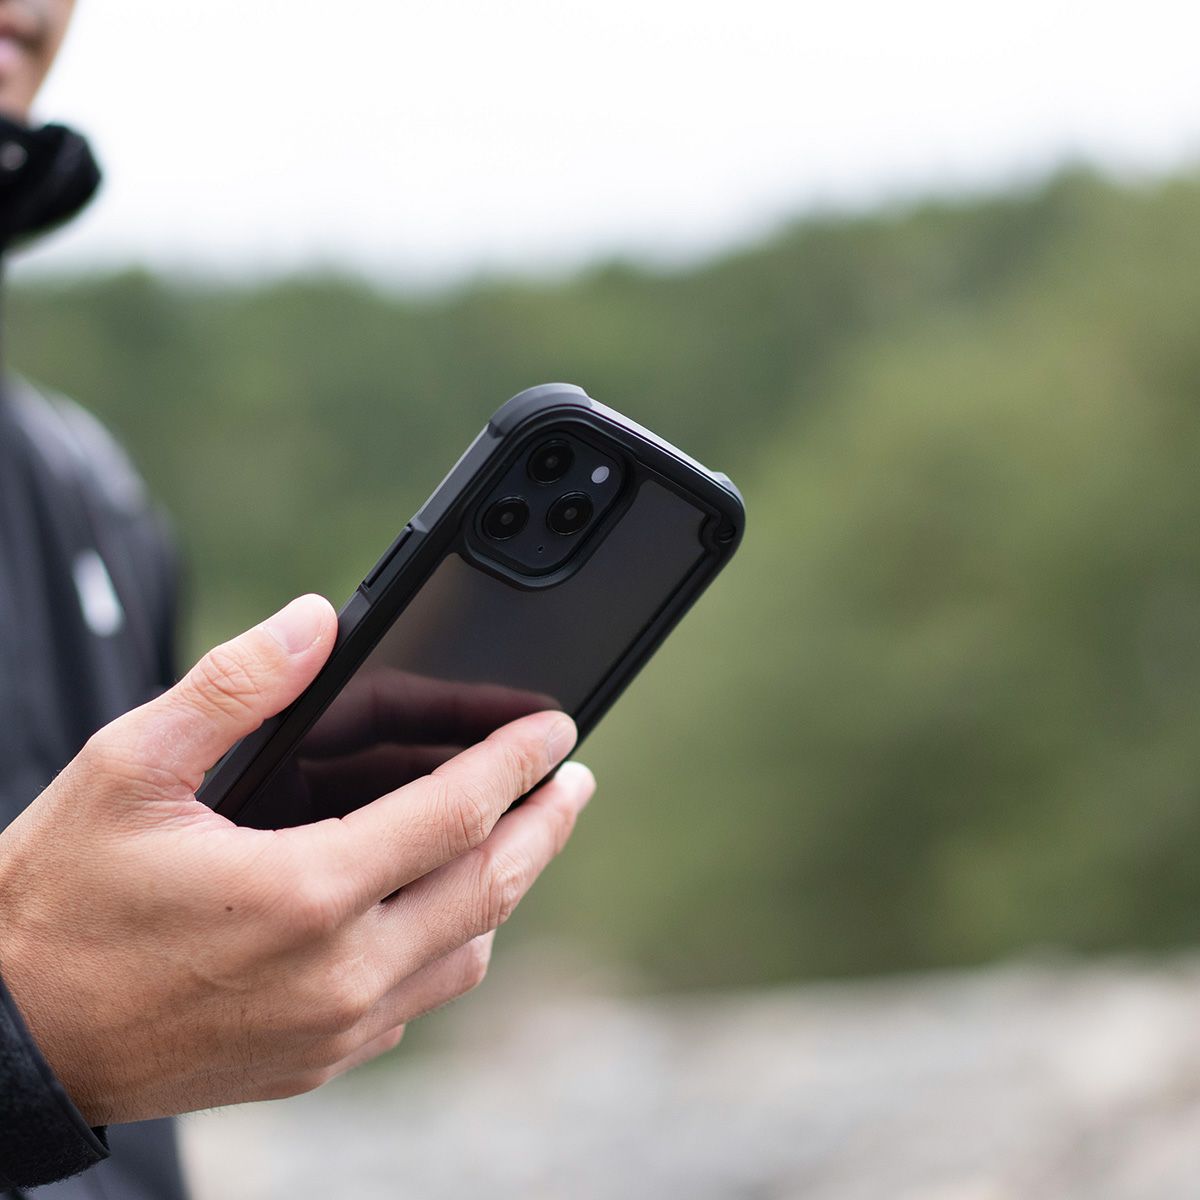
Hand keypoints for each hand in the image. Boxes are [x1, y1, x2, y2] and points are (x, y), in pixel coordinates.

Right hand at [0, 595, 592, 1125]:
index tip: (558, 730)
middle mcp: (338, 972)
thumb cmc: (57, 900)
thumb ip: (236, 687)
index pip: (457, 814)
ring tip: (522, 835)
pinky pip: (421, 999)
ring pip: (468, 951)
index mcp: (305, 892)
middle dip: (546, 826)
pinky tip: (445, 907)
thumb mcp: (130, 768)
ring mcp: (334, 1029)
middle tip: (575, 782)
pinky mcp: (318, 1063)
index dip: (517, 763)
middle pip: (491, 888)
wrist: (5, 1040)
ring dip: (507, 887)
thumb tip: (316, 622)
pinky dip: (453, 943)